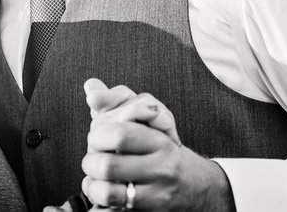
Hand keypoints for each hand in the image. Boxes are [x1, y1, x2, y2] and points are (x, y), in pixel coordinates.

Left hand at [81, 78, 234, 210]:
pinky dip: (99, 203)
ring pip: (109, 191)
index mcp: (159, 139)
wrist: (195, 184)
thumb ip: (116, 100)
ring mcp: (157, 193)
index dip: (98, 136)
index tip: (96, 137)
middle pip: (109, 165)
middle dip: (90, 161)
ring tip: (93, 178)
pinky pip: (114, 209)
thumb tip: (90, 88)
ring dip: (92, 185)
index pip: (119, 134)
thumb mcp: (145, 116)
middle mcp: (161, 167)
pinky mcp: (150, 211)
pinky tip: (101, 192)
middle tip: (92, 159)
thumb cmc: (162, 146)